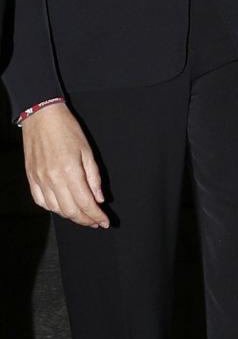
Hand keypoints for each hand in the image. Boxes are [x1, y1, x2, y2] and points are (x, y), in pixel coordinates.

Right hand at [22, 104, 108, 227]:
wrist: (42, 117)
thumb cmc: (66, 130)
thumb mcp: (87, 151)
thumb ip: (94, 177)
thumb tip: (99, 198)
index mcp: (70, 172)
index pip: (86, 203)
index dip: (97, 216)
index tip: (104, 222)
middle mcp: (53, 179)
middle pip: (71, 211)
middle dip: (86, 220)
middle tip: (95, 222)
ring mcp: (40, 180)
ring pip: (56, 209)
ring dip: (71, 216)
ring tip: (82, 215)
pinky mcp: (31, 178)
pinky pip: (41, 201)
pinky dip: (53, 208)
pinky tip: (62, 207)